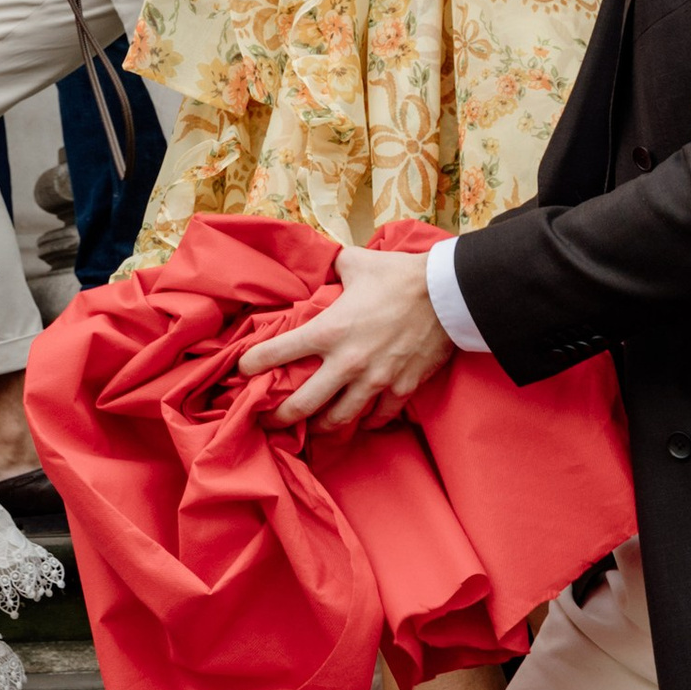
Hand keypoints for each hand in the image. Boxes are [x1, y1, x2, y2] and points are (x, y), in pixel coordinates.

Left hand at [236, 240, 452, 429]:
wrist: (448, 294)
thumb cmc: (399, 276)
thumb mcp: (355, 263)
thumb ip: (330, 266)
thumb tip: (318, 259)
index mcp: (329, 330)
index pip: (278, 352)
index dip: (253, 364)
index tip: (242, 372)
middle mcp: (347, 362)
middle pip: (303, 404)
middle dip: (280, 416)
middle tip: (268, 420)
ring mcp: (375, 381)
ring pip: (340, 418)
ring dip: (322, 427)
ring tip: (311, 430)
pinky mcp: (402, 389)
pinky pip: (379, 416)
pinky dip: (367, 421)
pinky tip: (359, 420)